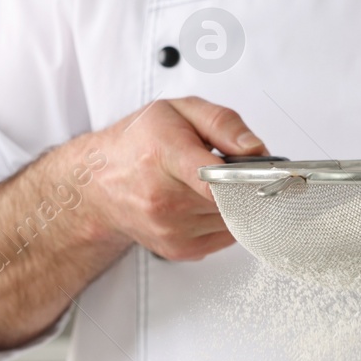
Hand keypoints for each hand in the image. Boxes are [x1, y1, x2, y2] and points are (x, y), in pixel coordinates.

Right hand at [87, 96, 266, 260]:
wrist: (97, 184)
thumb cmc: (137, 143)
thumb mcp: (177, 111)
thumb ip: (222, 123)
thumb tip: (256, 149)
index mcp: (163, 156)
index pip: (210, 177)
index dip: (243, 176)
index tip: (263, 172)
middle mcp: (163, 199)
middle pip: (232, 198)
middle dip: (244, 182)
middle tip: (234, 167)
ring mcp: (170, 229)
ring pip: (234, 219)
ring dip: (235, 202)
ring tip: (210, 183)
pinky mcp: (178, 250)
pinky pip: (225, 236)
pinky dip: (225, 219)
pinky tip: (204, 203)